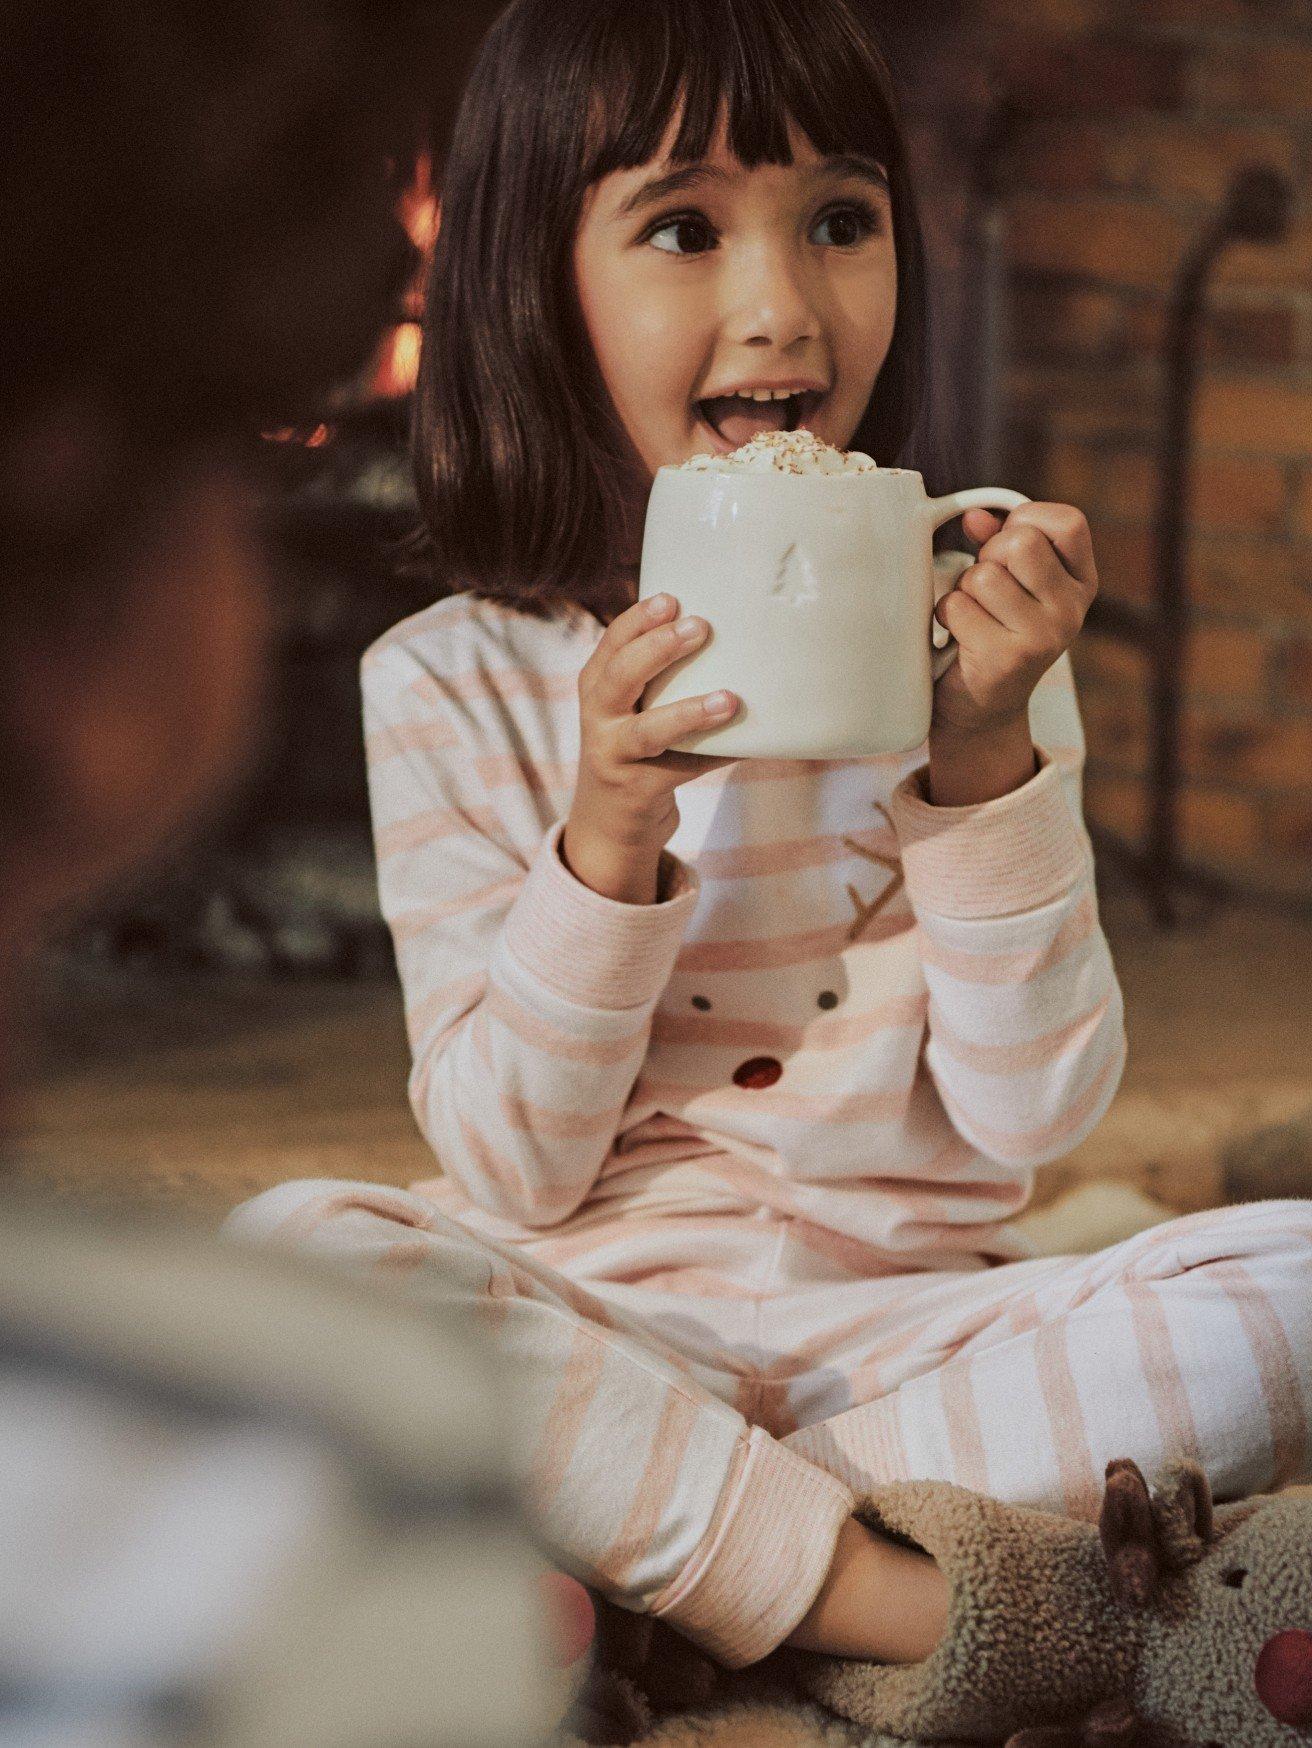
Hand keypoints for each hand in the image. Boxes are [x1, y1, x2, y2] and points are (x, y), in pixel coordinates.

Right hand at [564, 592, 737, 901]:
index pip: (612, 643)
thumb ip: (658, 675)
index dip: (638, 620)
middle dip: (658, 649)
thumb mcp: (630, 706)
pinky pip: (682, 769)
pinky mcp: (637, 791)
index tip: (671, 599)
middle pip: (620, 676)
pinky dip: (715, 755)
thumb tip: (735, 633)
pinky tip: (746, 745)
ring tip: (729, 699)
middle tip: (700, 627)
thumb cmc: (635, 746)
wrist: (609, 822)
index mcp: (596, 686)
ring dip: (689, 713)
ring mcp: (614, 756)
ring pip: (648, 731)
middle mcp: (598, 718)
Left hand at [932, 502, 1098, 740]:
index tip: (1008, 541)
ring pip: (983, 576)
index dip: (1027, 520)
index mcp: (1081, 583)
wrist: (983, 708)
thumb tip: (973, 516)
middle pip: (1022, 543)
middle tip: (986, 584)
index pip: (1069, 522)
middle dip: (989, 555)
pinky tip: (960, 635)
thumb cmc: (993, 630)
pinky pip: (958, 607)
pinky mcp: (1007, 658)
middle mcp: (1071, 610)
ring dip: (964, 589)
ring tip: (974, 613)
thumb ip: (996, 541)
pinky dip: (947, 615)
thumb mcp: (1009, 580)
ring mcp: (1044, 637)